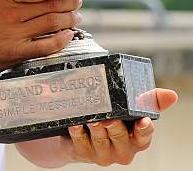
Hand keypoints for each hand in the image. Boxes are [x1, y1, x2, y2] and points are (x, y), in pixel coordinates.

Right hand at [0, 0, 82, 77]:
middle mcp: (11, 13)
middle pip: (50, 4)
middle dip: (69, 1)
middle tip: (77, 1)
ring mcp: (15, 33)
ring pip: (51, 22)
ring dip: (69, 19)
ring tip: (76, 17)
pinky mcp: (17, 52)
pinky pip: (46, 46)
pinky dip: (61, 39)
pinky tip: (68, 35)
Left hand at [63, 88, 177, 165]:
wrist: (79, 133)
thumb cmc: (110, 117)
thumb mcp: (129, 108)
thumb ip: (148, 100)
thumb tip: (171, 95)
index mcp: (135, 139)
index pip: (144, 137)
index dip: (144, 130)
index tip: (143, 121)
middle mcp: (121, 149)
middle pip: (120, 137)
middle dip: (115, 127)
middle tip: (110, 118)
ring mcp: (102, 153)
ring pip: (100, 139)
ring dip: (96, 127)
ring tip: (91, 118)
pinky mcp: (83, 152)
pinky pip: (80, 141)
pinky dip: (78, 130)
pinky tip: (76, 123)